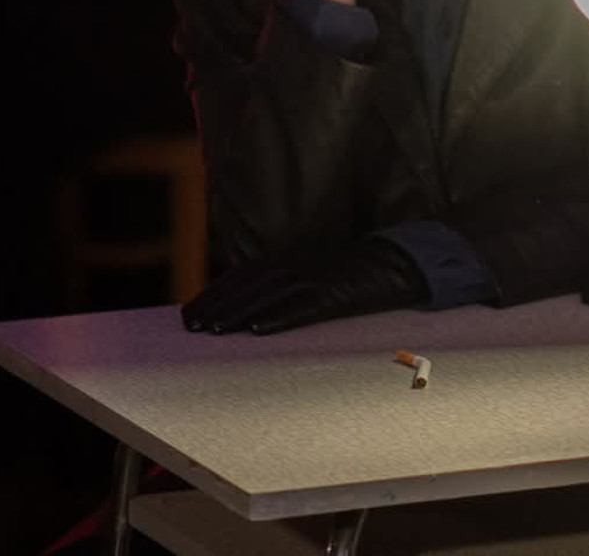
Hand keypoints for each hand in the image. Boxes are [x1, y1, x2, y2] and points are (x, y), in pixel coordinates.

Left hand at [181, 234, 428, 334]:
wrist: (397, 263)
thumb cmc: (353, 272)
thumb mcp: (312, 269)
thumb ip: (284, 281)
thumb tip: (249, 304)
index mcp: (291, 257)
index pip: (243, 275)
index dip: (215, 293)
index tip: (190, 313)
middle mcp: (298, 264)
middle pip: (248, 285)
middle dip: (216, 304)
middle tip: (190, 325)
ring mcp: (316, 278)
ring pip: (267, 296)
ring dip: (237, 312)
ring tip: (212, 330)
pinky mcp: (335, 294)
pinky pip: (302, 307)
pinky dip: (278, 317)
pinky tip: (257, 330)